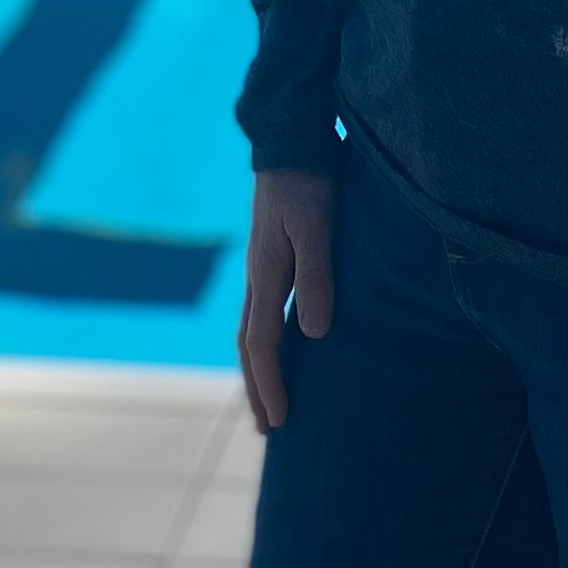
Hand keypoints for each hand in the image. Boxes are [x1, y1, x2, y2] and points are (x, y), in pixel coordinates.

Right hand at [238, 169, 338, 433]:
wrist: (290, 139)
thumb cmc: (309, 182)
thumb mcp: (318, 228)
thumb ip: (317, 278)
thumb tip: (314, 335)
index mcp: (265, 277)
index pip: (263, 346)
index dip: (271, 386)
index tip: (280, 422)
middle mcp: (257, 278)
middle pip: (250, 347)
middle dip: (258, 388)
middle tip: (268, 429)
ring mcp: (262, 267)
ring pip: (252, 331)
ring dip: (259, 369)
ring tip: (269, 398)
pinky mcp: (272, 257)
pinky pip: (262, 313)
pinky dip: (266, 342)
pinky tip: (283, 345)